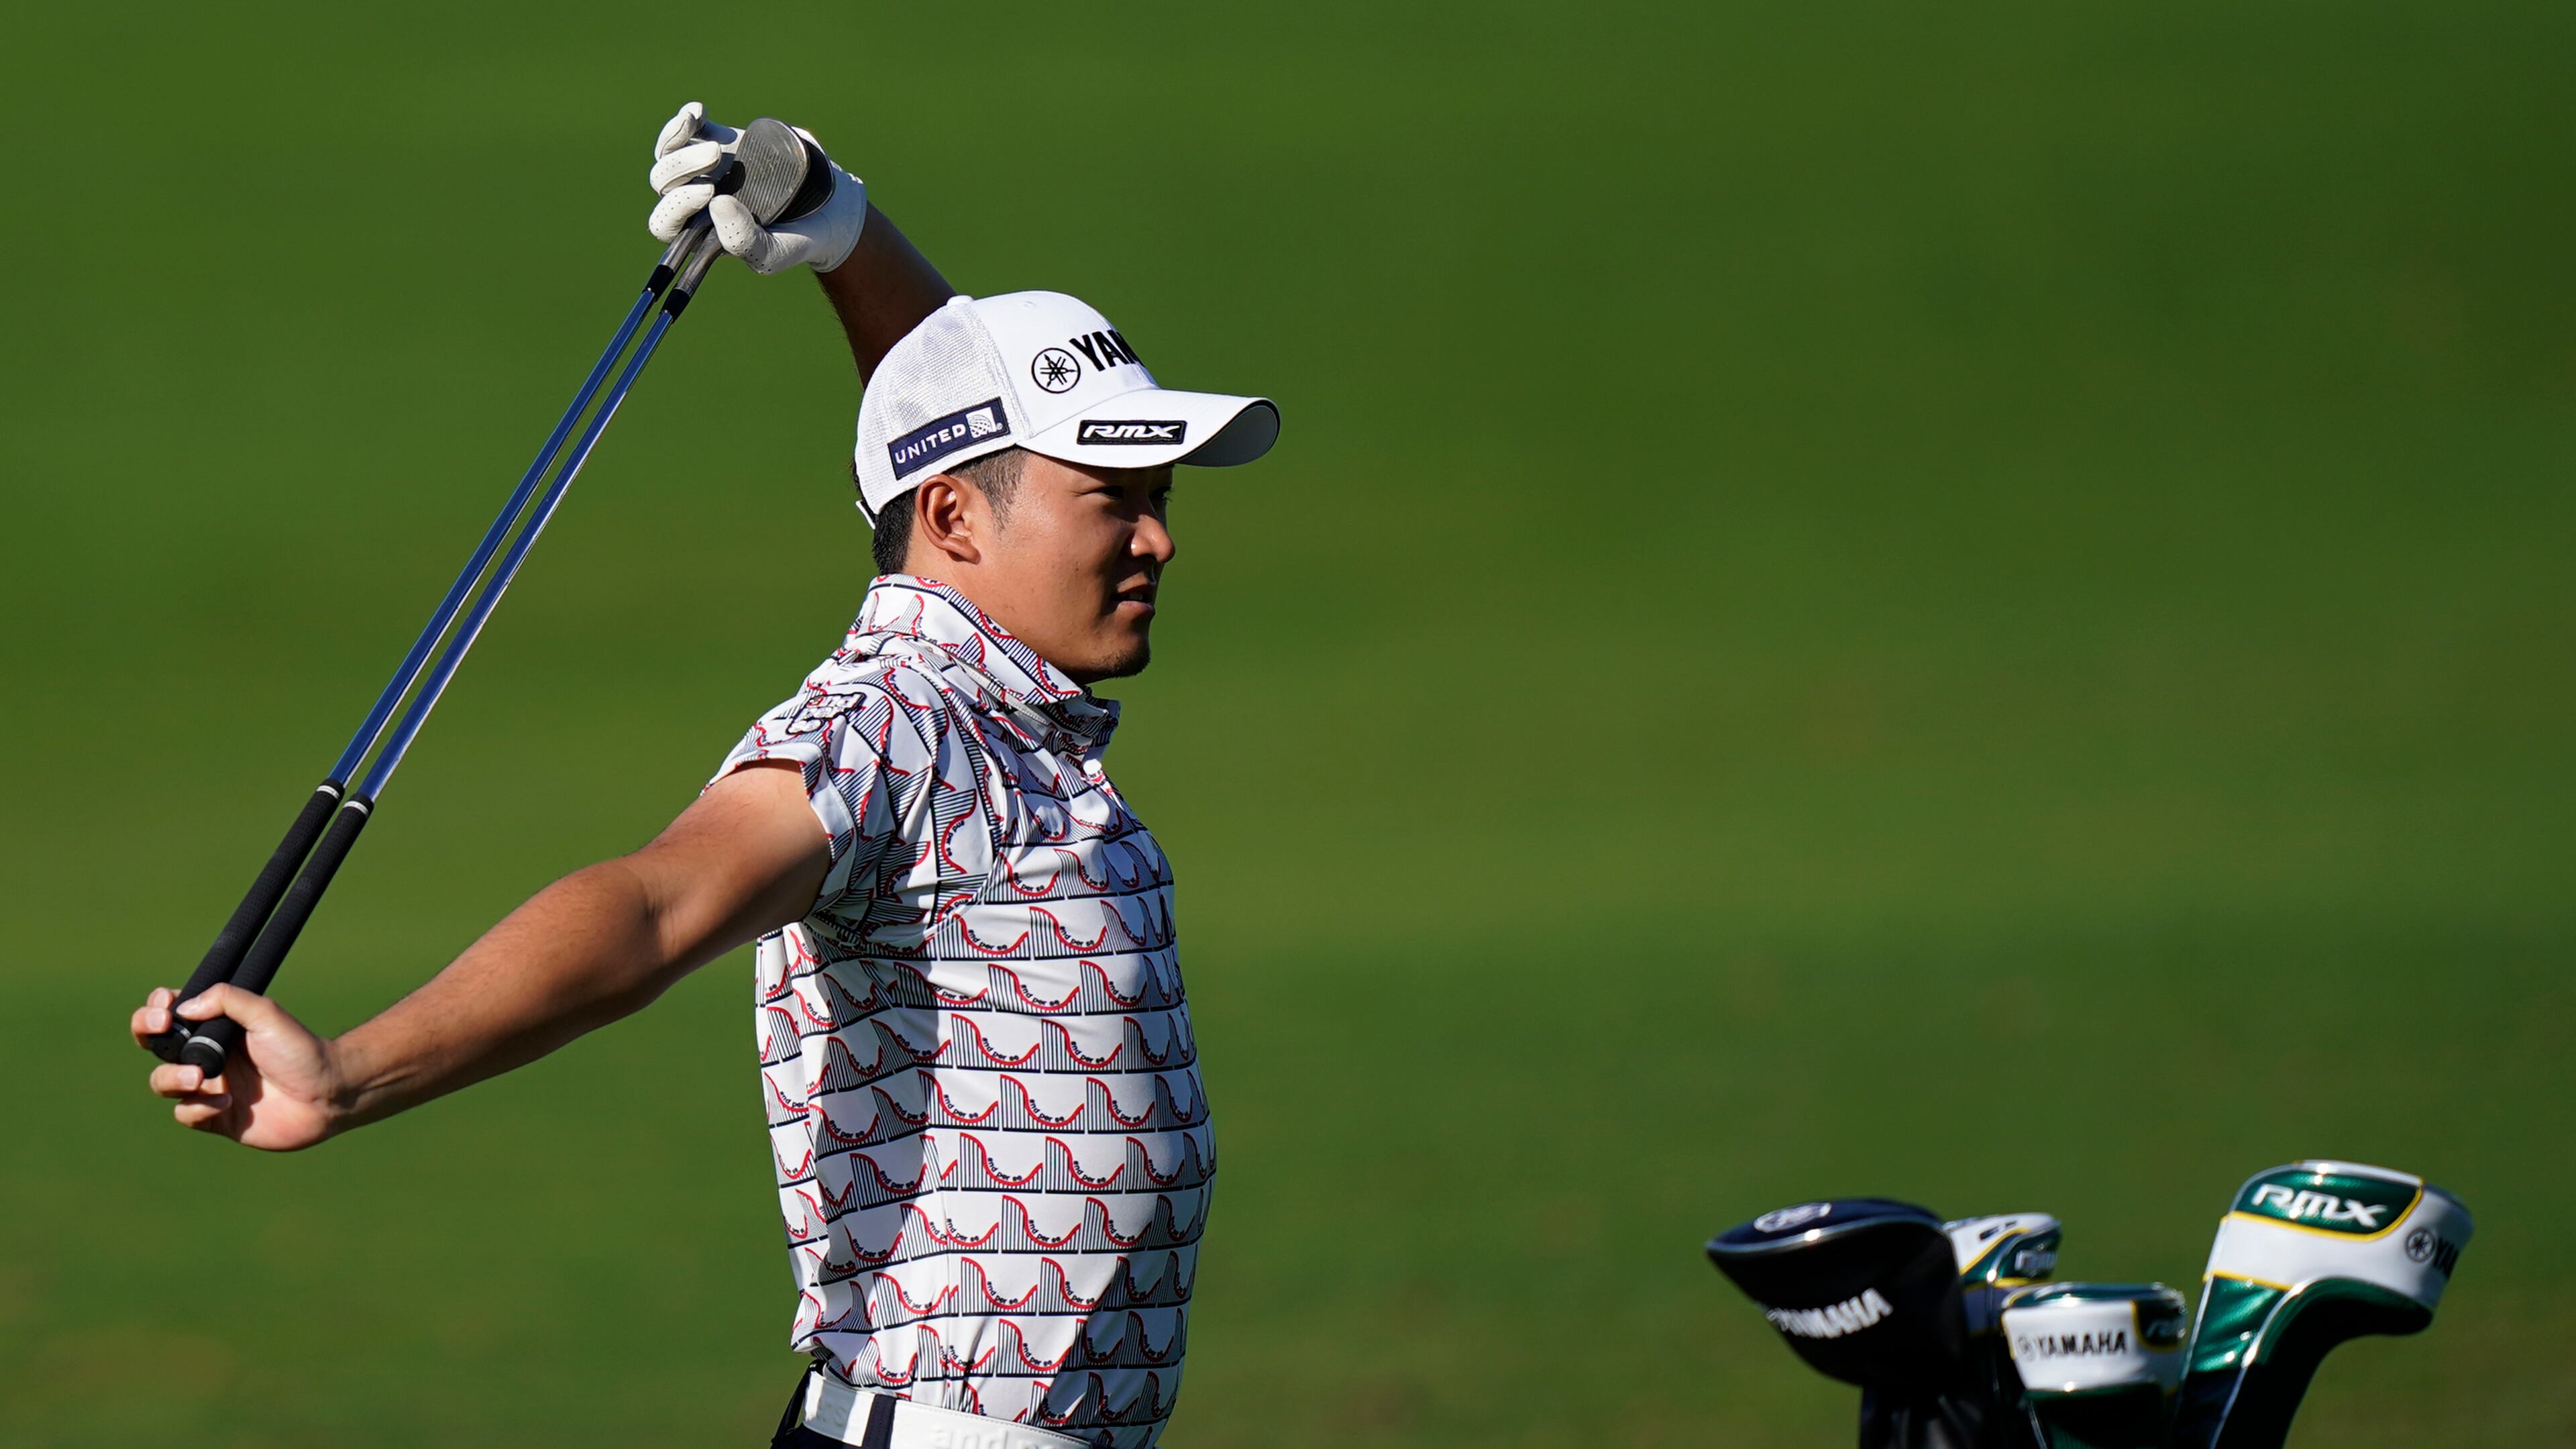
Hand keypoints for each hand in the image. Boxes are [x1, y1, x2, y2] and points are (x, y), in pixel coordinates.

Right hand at [131, 985, 341, 1150]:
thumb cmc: (301, 1050)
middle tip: (161, 1030)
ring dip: (171, 1076)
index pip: (173, 1014)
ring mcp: (209, 1087)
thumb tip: (183, 1007)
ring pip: (163, 1081)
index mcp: (216, 1028)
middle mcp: (208, 1055)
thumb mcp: (266, 1014)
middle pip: (155, 1045)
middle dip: (145, 1033)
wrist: (327, 1093)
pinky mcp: (215, 1117)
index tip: (165, 1009)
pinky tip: (228, 1101)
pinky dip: (199, 1108)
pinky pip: (186, 1113)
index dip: (157, 1009)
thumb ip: (227, 1000)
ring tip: (199, 1075)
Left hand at [645, 101, 868, 274]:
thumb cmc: (795, 238)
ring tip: (718, 146)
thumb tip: (715, 204)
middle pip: (661, 183)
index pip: (663, 223)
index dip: (676, 205)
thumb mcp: (773, 253)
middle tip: (717, 157)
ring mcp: (703, 169)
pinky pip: (685, 129)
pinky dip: (686, 119)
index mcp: (699, 232)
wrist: (824, 206)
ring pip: (667, 154)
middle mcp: (694, 200)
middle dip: (682, 168)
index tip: (710, 191)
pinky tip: (700, 111)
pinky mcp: (717, 141)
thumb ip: (744, 242)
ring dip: (681, 143)